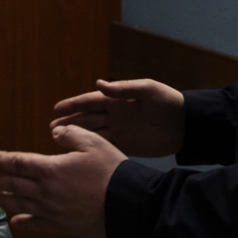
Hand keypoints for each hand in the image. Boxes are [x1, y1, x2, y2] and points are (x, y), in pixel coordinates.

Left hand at [0, 125, 125, 236]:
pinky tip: (14, 221)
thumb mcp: (93, 143)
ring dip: (1, 201)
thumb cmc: (110, 171)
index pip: (18, 163)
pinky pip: (34, 224)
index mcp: (50, 169)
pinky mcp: (59, 226)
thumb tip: (54, 131)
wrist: (124, 204)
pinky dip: (21, 222)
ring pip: (18, 204)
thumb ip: (70, 134)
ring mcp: (50, 210)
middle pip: (13, 185)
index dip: (1, 160)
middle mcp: (44, 191)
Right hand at [51, 78, 184, 157]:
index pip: (91, 101)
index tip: (56, 108)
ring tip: (57, 139)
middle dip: (70, 122)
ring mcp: (120, 130)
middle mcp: (116, 114)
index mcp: (119, 99)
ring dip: (76, 135)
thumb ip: (124, 88)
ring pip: (93, 132)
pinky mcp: (127, 145)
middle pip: (88, 117)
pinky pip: (105, 145)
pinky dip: (91, 149)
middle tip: (51, 128)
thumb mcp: (148, 90)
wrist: (186, 125)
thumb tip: (99, 84)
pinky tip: (78, 154)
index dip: (74, 104)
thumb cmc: (168, 103)